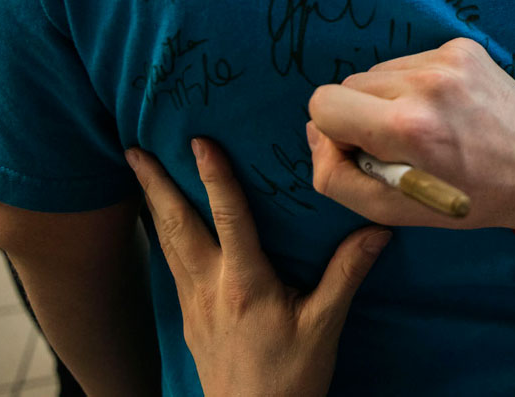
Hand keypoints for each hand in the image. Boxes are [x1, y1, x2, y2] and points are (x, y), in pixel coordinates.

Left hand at [126, 139, 388, 396]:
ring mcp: (195, 304)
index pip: (227, 218)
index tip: (199, 141)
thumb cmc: (290, 378)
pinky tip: (163, 227)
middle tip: (136, 150)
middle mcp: (211, 288)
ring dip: (153, 205)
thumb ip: (346, 274)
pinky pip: (172, 266)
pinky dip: (163, 236)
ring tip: (140, 174)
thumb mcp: (324, 326)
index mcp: (245, 284)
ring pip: (168, 244)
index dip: (214, 177)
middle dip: (156, 185)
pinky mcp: (191, 319)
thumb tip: (378, 228)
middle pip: (177, 226)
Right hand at [309, 38, 514, 231]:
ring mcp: (447, 59)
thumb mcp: (392, 210)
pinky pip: (409, 60)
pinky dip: (415, 85)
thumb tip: (314, 131)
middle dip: (362, 116)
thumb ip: (335, 176)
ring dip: (388, 99)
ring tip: (426, 127)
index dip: (336, 133)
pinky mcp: (462, 46)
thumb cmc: (467, 198)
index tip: (367, 152)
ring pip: (378, 71)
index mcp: (406, 126)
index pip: (323, 104)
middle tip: (400, 146)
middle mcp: (425, 83)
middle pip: (348, 85)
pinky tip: (444, 109)